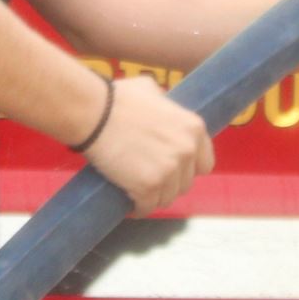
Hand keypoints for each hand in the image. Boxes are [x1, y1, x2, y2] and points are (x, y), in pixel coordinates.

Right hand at [83, 76, 214, 215]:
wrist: (94, 113)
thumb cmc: (117, 98)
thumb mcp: (151, 90)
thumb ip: (165, 105)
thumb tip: (164, 107)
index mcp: (194, 128)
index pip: (204, 164)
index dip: (188, 169)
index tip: (173, 170)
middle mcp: (187, 151)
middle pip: (185, 183)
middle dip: (169, 184)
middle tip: (149, 179)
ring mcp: (169, 171)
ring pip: (167, 198)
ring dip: (154, 198)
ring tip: (138, 193)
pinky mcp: (148, 187)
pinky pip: (147, 207)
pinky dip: (138, 209)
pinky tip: (130, 206)